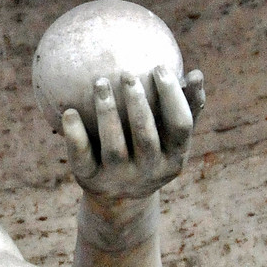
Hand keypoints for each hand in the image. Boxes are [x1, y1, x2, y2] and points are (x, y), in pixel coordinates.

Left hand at [62, 66, 205, 200]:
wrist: (120, 199)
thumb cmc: (152, 152)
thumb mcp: (172, 137)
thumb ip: (187, 107)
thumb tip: (197, 73)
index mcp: (175, 157)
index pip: (180, 125)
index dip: (172, 97)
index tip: (159, 67)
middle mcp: (150, 171)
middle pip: (145, 136)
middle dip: (137, 103)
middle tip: (127, 74)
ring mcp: (120, 179)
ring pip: (113, 146)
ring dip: (107, 113)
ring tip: (100, 82)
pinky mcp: (92, 181)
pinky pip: (82, 157)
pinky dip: (75, 135)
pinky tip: (69, 112)